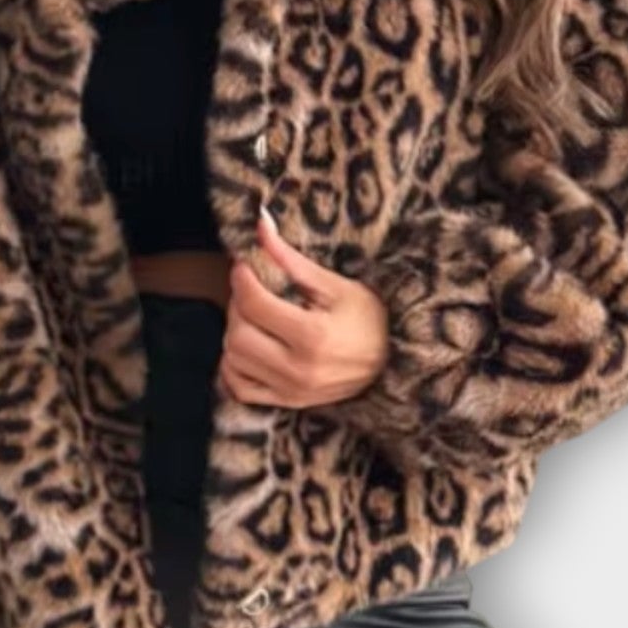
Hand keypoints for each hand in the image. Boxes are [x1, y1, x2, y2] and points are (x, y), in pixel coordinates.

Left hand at [218, 205, 391, 409]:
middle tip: (252, 290)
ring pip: (233, 360)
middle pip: (238, 334)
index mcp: (313, 336)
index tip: (245, 266)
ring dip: (235, 333)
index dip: (242, 279)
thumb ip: (290, 258)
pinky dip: (235, 366)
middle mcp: (299, 370)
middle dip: (238, 306)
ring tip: (255, 317)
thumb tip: (260, 224)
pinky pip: (240, 389)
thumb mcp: (334, 285)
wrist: (394, 361)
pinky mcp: (287, 402)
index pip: (254, 305)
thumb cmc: (369, 318)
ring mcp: (292, 391)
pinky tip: (250, 346)